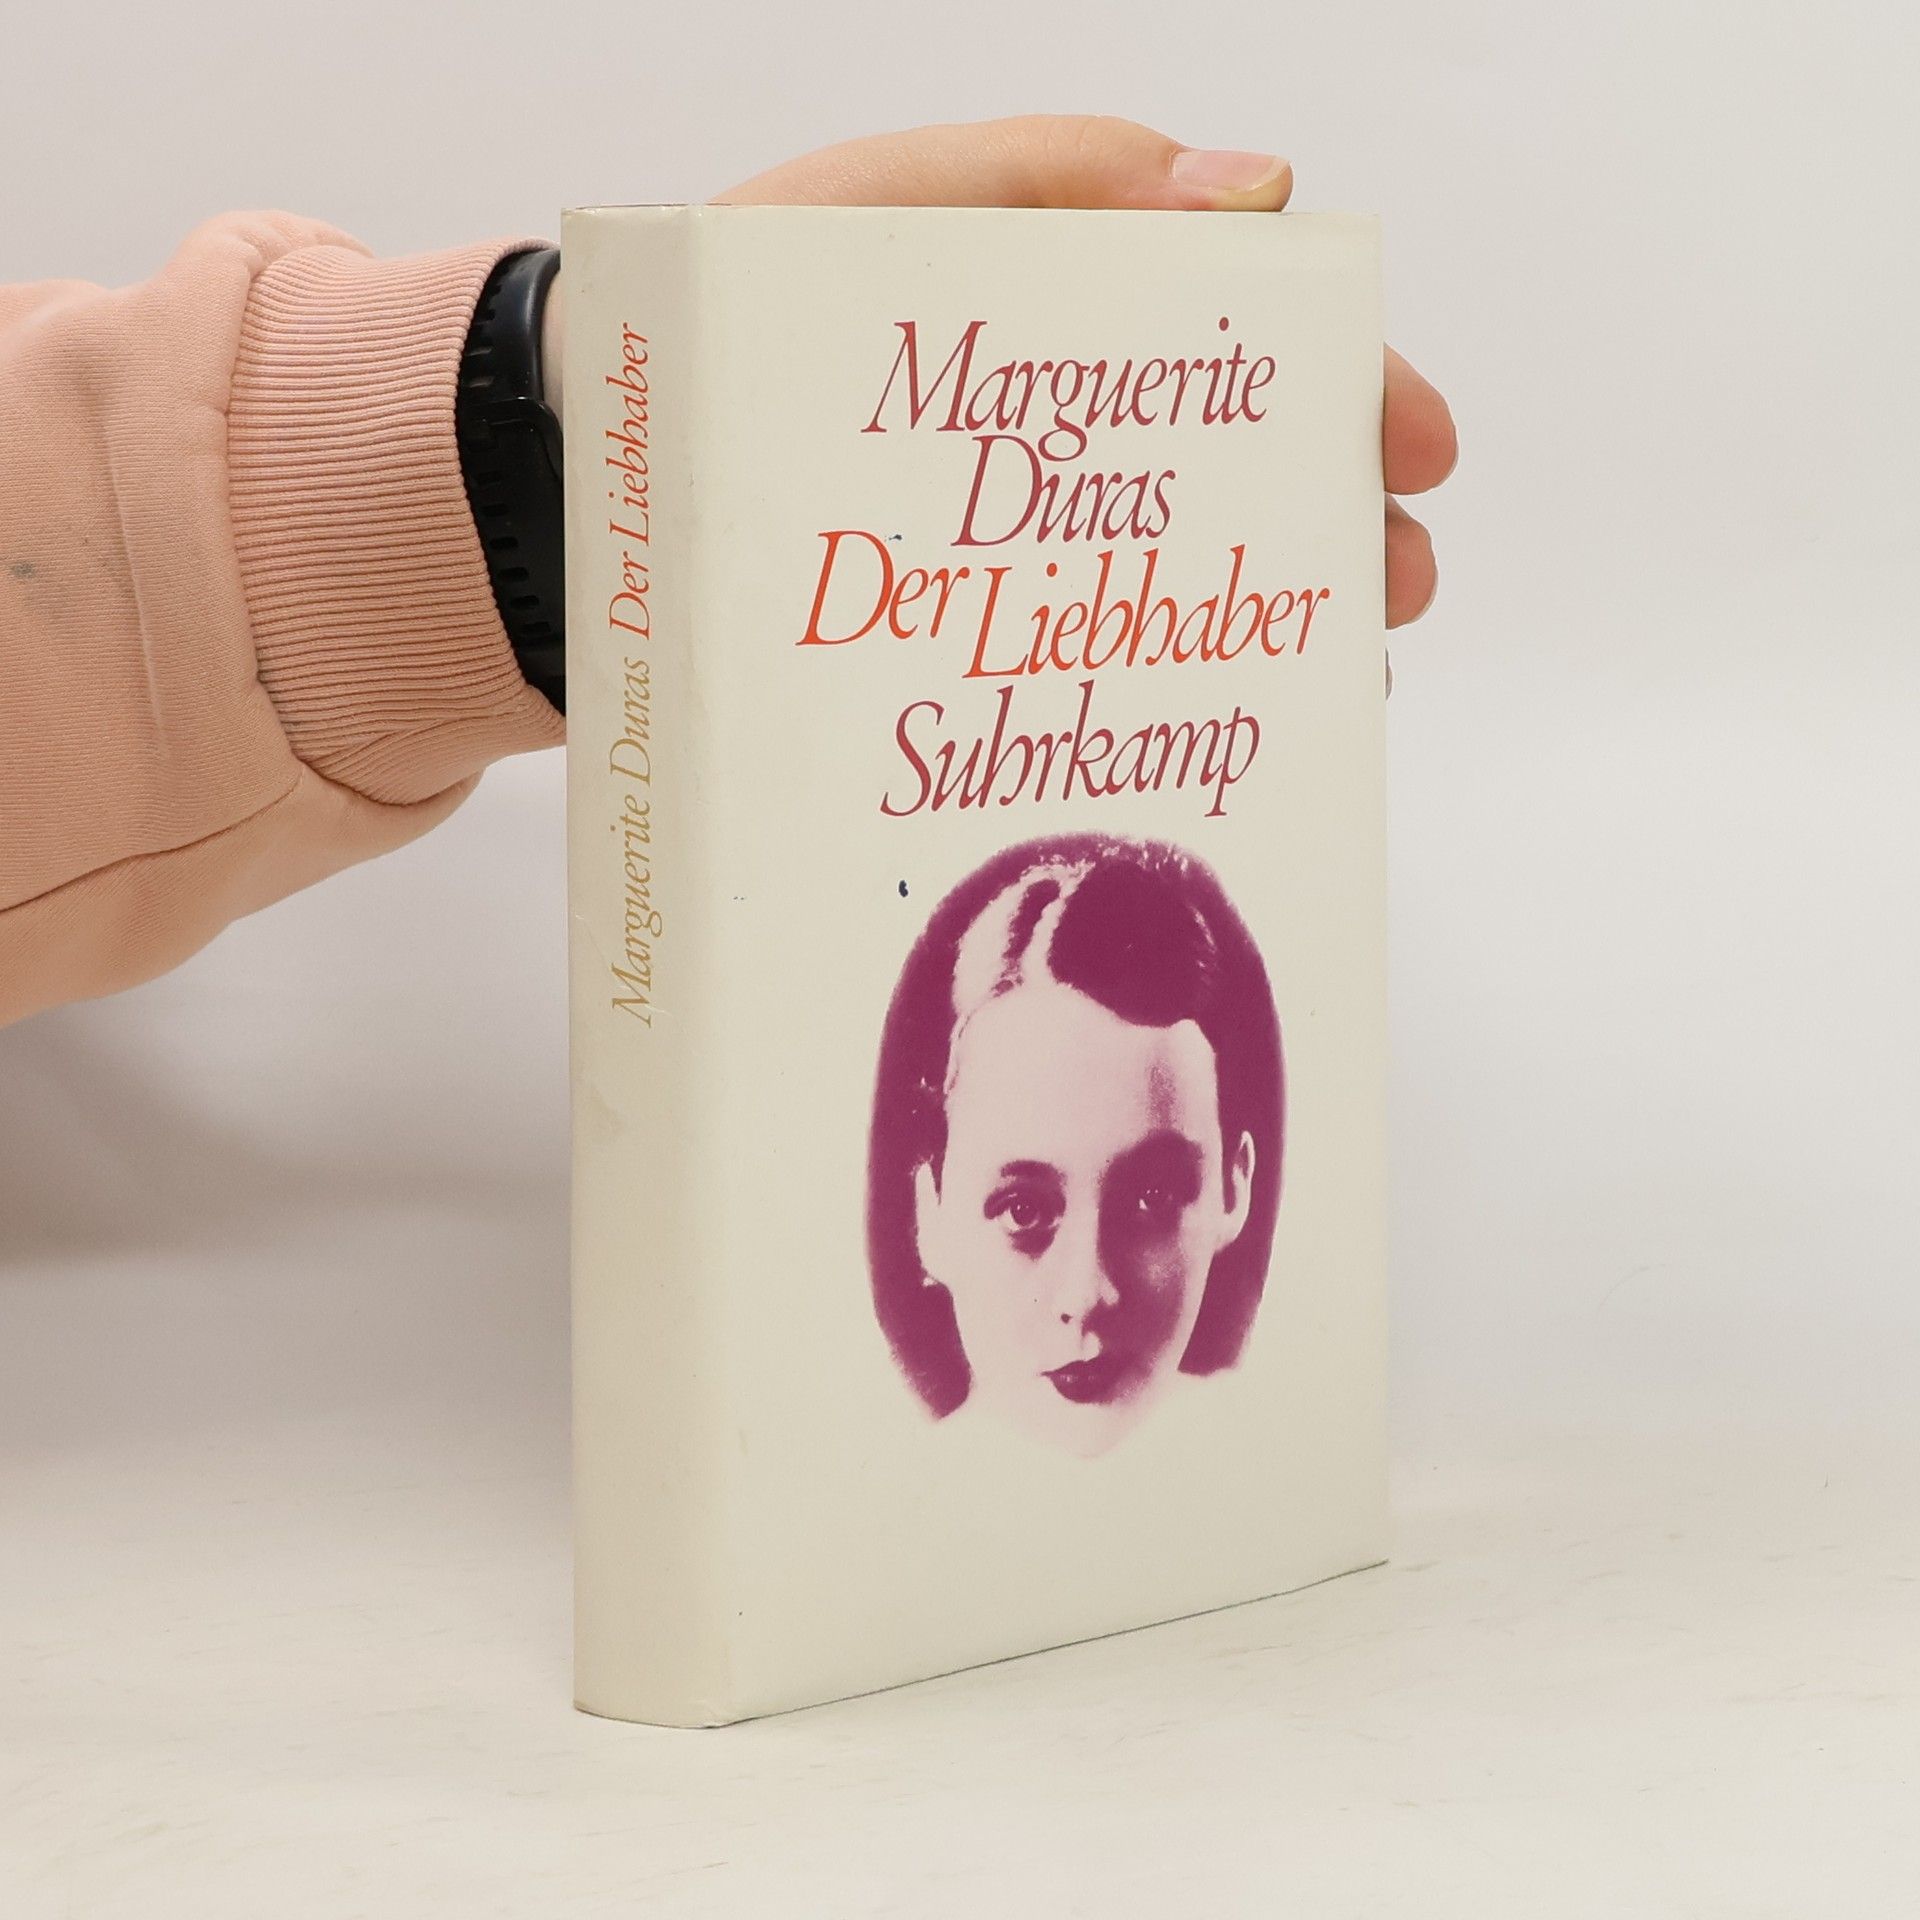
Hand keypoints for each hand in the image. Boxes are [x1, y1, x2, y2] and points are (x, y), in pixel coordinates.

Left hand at [545, 114, 1454, 644]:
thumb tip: (1256, 187)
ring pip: (1158, 578)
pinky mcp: (944, 638)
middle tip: (1394, 579)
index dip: (1340, 387)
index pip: (1234, 349)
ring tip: (1336, 669)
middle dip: (1323, 521)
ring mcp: (999, 546)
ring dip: (1259, 617)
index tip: (1414, 444)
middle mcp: (1044, 440)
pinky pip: (1065, 661)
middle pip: (1219, 477)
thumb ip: (1054, 181)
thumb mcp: (887, 206)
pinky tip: (1196, 718)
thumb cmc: (729, 316)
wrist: (585, 458)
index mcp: (1055, 320)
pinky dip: (1139, 685)